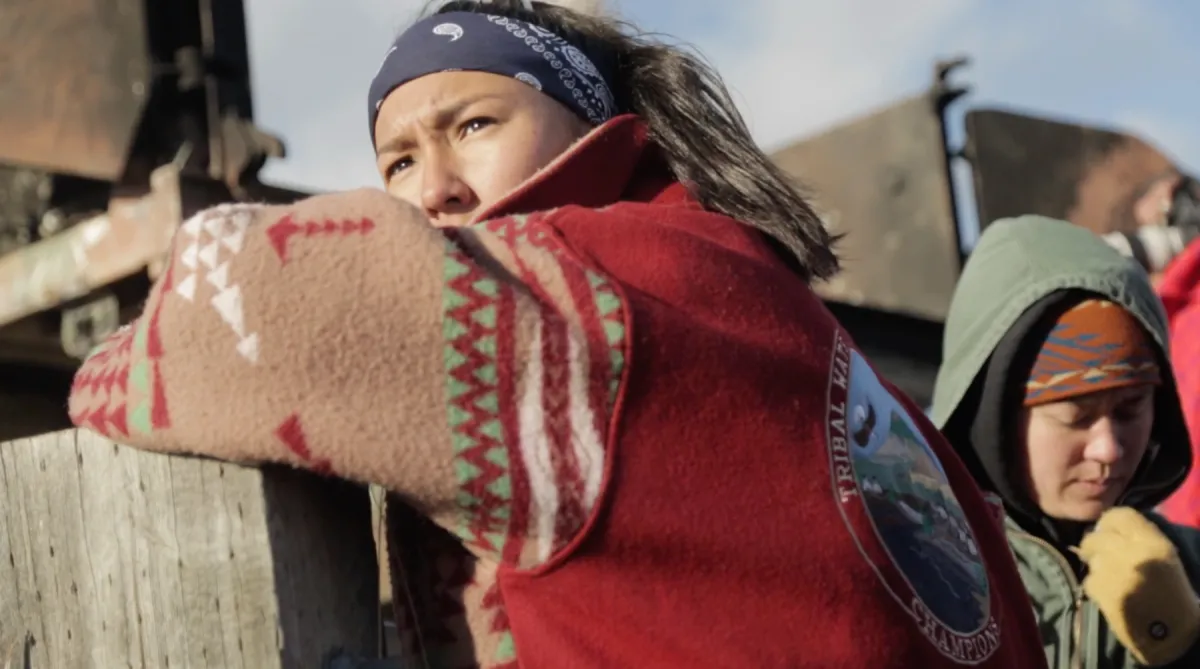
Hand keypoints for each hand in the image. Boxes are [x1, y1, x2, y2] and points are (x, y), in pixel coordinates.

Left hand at [1077, 507, 1199, 665]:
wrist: (1173, 634)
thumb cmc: (1175, 595)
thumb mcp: (1165, 557)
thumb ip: (1140, 536)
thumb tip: (1113, 525)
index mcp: (1153, 542)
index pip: (1118, 515)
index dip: (1109, 523)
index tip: (1109, 531)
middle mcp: (1130, 552)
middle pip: (1095, 536)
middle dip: (1097, 545)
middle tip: (1105, 556)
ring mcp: (1112, 571)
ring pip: (1090, 558)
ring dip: (1097, 566)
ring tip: (1113, 578)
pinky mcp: (1100, 591)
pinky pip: (1089, 580)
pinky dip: (1096, 586)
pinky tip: (1111, 595)